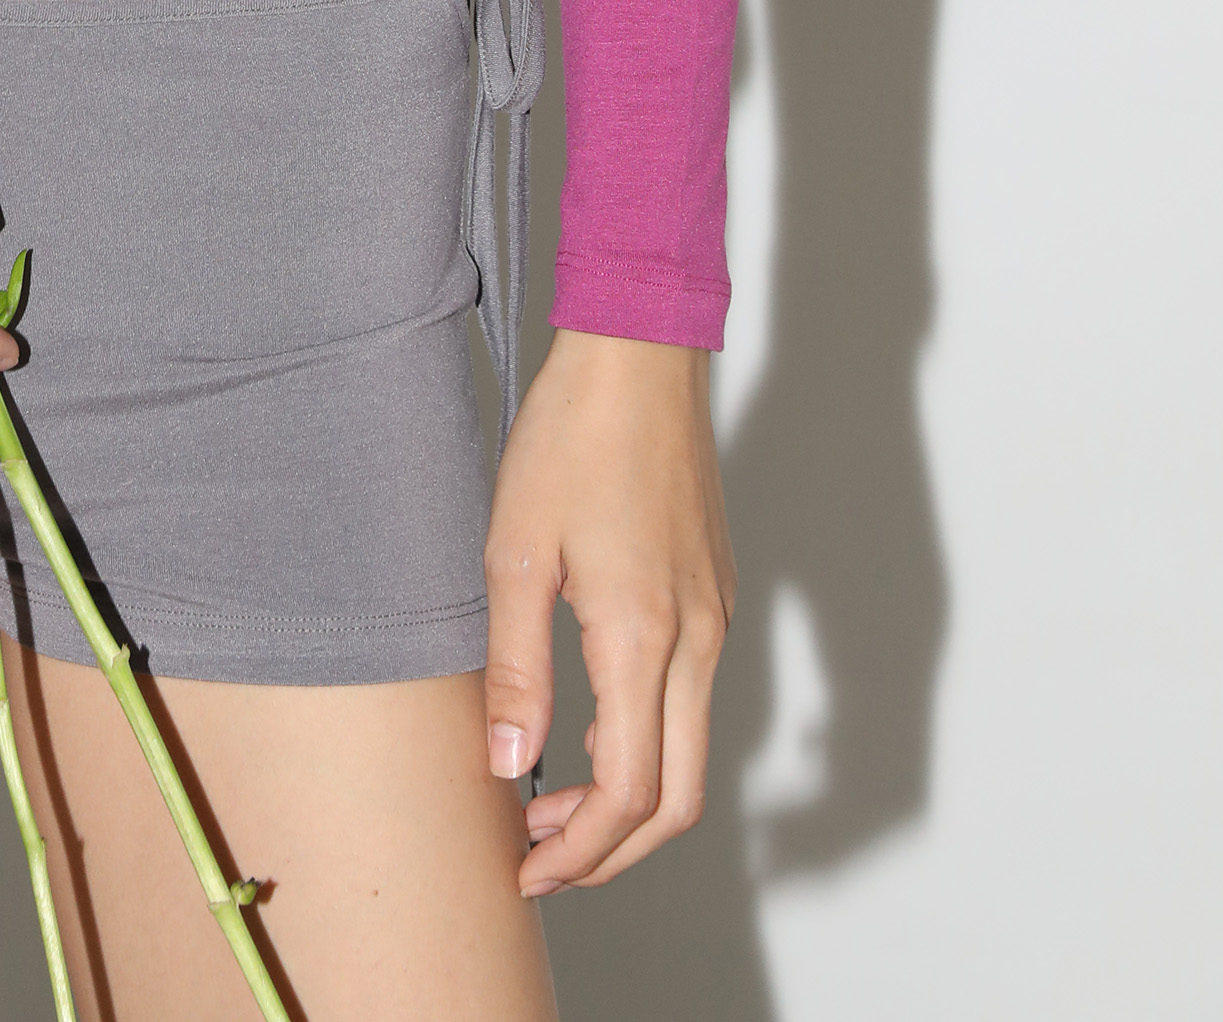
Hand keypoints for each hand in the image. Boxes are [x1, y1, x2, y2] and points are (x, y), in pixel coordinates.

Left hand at [482, 329, 734, 895]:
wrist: (638, 355)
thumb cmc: (570, 438)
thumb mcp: (516, 552)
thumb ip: (515, 668)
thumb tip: (510, 767)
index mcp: (644, 636)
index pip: (629, 793)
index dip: (579, 850)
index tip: (524, 868)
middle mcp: (696, 640)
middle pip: (675, 798)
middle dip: (609, 850)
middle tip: (537, 857)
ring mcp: (712, 619)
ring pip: (688, 755)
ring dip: (625, 800)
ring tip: (545, 800)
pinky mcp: (711, 595)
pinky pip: (689, 703)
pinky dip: (643, 745)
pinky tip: (583, 731)